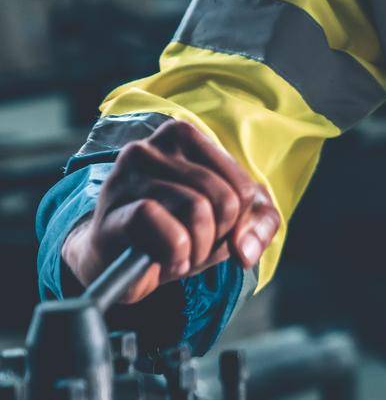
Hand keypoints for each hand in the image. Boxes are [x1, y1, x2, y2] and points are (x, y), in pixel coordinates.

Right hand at [61, 119, 281, 303]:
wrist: (117, 263)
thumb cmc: (177, 231)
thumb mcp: (230, 223)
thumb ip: (260, 224)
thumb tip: (245, 250)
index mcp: (182, 136)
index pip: (244, 187)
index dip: (239, 222)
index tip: (215, 229)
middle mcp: (150, 147)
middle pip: (224, 198)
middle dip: (219, 235)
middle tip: (196, 245)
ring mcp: (126, 177)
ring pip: (197, 209)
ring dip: (199, 248)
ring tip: (180, 252)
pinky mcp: (112, 213)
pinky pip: (169, 231)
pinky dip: (178, 255)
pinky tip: (165, 261)